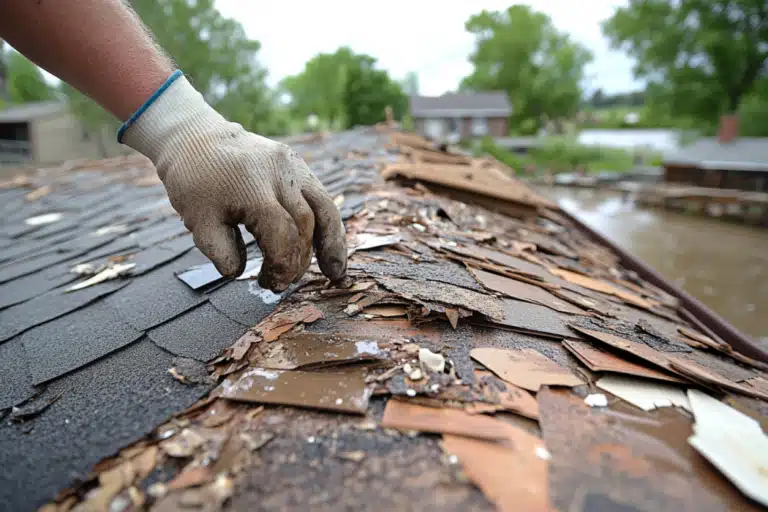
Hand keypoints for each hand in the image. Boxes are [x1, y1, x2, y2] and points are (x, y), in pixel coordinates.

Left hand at [121, 74, 346, 290]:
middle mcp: (279, 173)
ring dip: (333, 243)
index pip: (281, 235)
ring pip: (325, 208)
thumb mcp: (197, 221)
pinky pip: (321, 197)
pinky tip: (332, 248)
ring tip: (336, 273)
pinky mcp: (298, 164)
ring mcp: (292, 165)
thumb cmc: (195, 182)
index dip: (280, 265)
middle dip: (300, 260)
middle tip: (285, 282)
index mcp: (253, 188)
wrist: (196, 138)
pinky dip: (330, 225)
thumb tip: (240, 273)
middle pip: (305, 224)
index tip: (268, 283)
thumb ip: (220, 251)